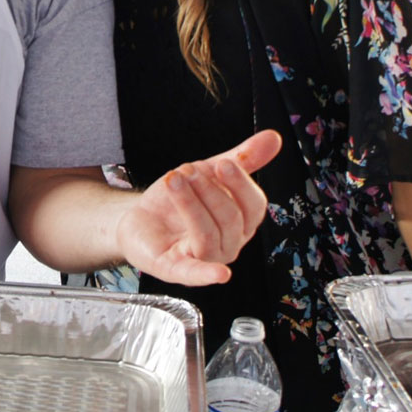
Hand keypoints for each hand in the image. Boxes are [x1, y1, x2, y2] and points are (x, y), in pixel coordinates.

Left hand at [115, 129, 277, 285]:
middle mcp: (228, 245)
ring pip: (208, 234)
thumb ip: (241, 159)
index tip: (222, 163)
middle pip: (230, 218)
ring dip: (190, 203)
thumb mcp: (207, 173)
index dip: (240, 183)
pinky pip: (196, 274)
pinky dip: (208, 275)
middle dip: (208, 189)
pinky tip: (221, 274)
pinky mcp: (175, 269)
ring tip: (174, 180)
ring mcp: (204, 259)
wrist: (138, 217)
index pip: (254, 206)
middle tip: (186, 170)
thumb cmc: (177, 200)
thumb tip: (274, 136)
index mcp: (240, 224)